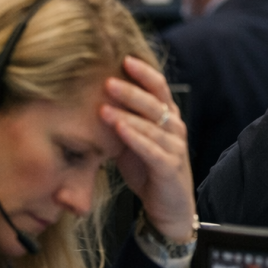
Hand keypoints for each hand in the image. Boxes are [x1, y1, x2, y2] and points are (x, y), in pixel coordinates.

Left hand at [100, 56, 195, 242]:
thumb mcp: (133, 141)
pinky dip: (136, 138)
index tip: (124, 59)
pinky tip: (120, 129)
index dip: (144, 72)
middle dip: (131, 91)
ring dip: (127, 115)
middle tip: (108, 81)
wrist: (169, 207)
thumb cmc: (148, 171)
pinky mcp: (170, 168)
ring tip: (104, 108)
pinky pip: (153, 150)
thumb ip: (121, 121)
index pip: (159, 88)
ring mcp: (175, 148)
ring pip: (152, 125)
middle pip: (155, 103)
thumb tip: (91, 98)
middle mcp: (175, 129)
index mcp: (168, 118)